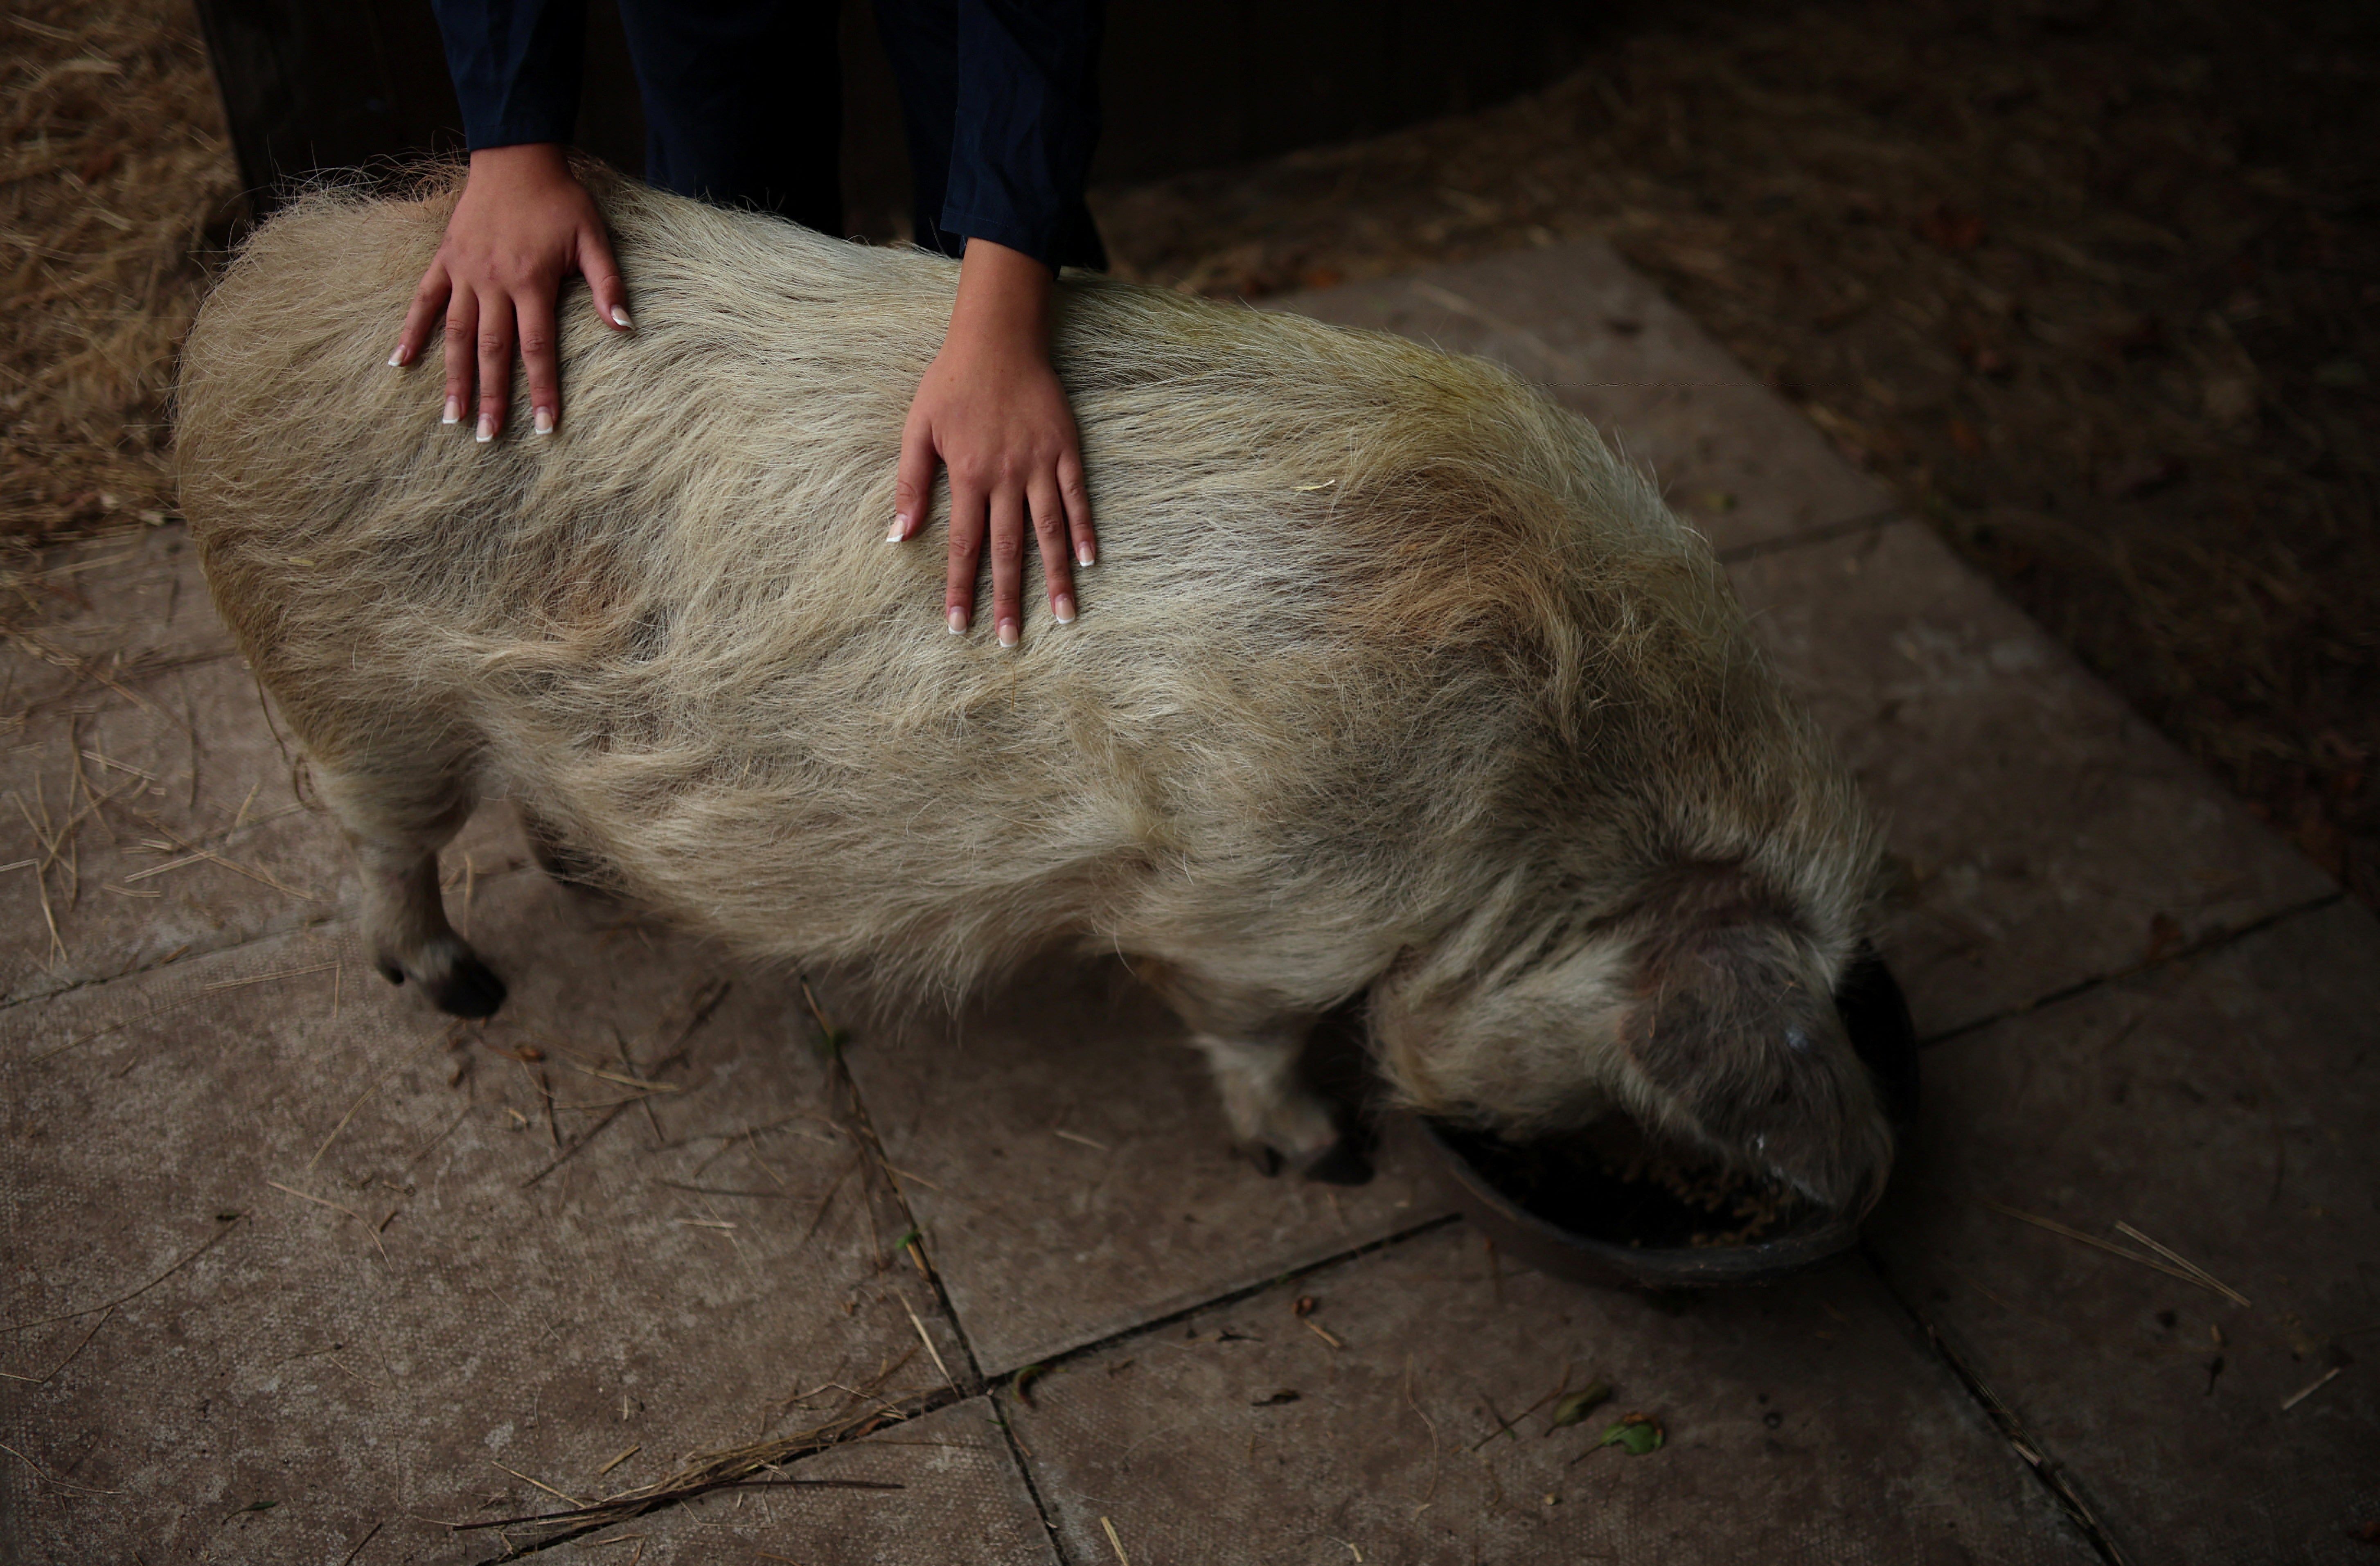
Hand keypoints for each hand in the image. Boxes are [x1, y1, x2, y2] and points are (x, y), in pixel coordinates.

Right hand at [390, 143, 631, 438]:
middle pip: (491, 351)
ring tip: (450, 416)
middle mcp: (493, 282)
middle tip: (486, 438)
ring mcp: (464, 272)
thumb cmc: (561, 200)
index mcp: (531, 282)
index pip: (537, 348)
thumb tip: (624, 327)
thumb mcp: (593, 237)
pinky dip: (411, 331)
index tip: (545, 427)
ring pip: (454, 333)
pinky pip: (424, 300)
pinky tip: (399, 362)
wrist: (516, 158)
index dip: (541, 390)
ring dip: (451, 377)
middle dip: (491, 397)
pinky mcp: (445, 260)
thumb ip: (607, 283)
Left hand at [891, 238, 1095, 645]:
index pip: (962, 544)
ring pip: (1048, 532)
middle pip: (1007, 549)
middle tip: (1008, 641)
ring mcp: (1039, 465)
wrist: (997, 337)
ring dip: (1055, 578)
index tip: (958, 626)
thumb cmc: (951, 382)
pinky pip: (1076, 498)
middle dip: (1007, 598)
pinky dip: (1084, 530)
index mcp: (966, 474)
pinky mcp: (1065, 450)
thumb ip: (909, 482)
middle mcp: (1005, 476)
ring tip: (1064, 617)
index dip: (959, 588)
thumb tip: (898, 534)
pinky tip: (1089, 561)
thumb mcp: (918, 427)